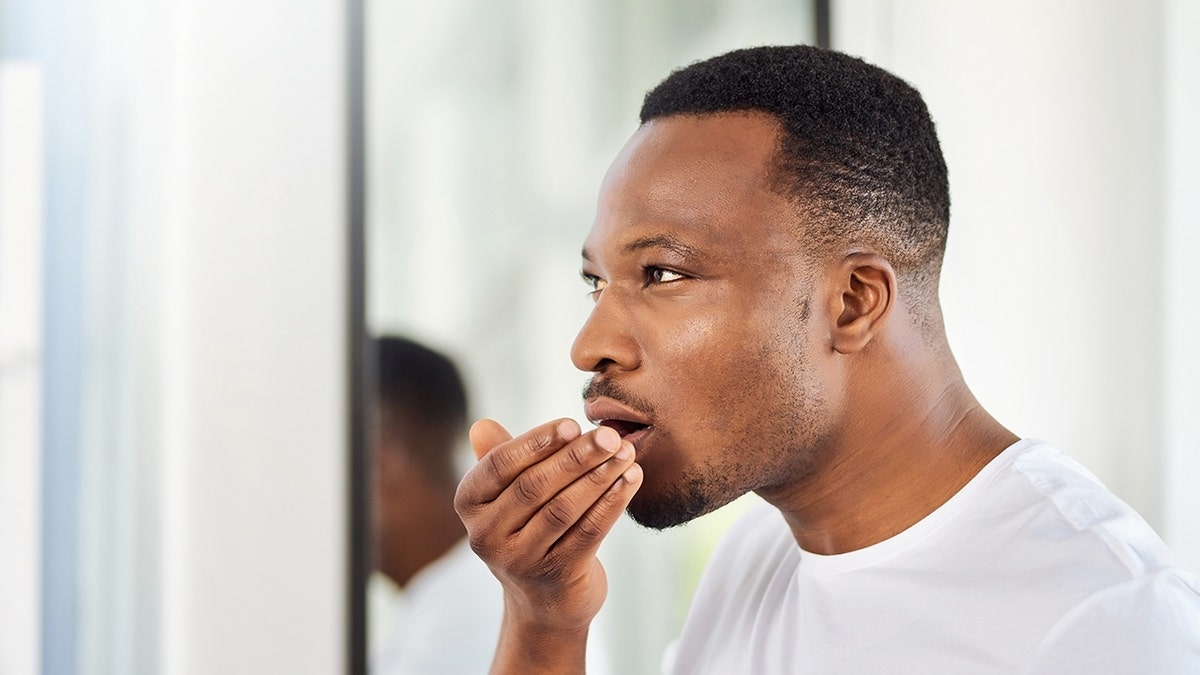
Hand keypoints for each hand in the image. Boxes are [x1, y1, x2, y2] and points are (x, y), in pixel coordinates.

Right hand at [454, 418, 641, 670]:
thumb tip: (481, 425)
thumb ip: (499, 458)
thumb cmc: (526, 529)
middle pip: (534, 486)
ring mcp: (520, 560)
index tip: (573, 424)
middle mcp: (486, 536)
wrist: (544, 601)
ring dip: (600, 476)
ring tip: (626, 453)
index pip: (500, 464)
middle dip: (577, 456)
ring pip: (563, 508)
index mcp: (470, 504)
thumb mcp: (506, 496)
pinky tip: (630, 480)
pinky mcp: (557, 576)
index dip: (537, 442)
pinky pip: (589, 531)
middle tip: (610, 436)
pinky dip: (612, 502)